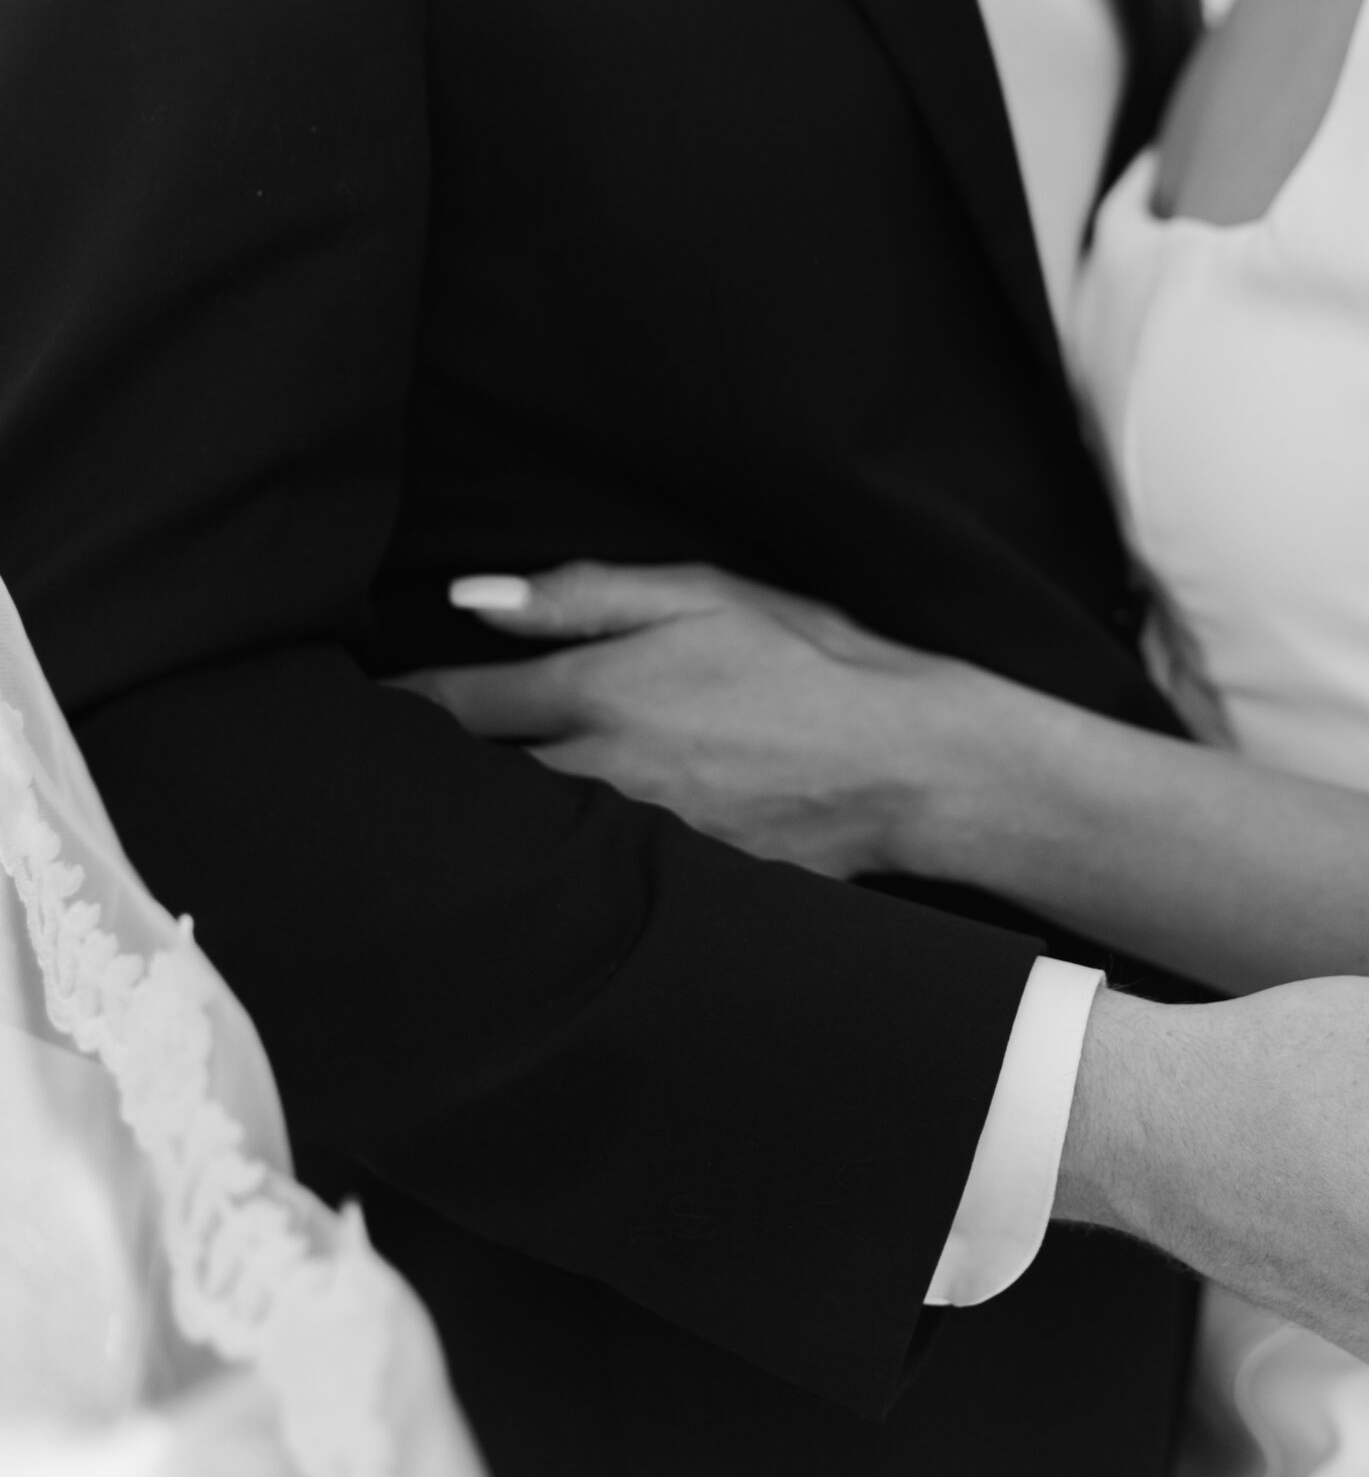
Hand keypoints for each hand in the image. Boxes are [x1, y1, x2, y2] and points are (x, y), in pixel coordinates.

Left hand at [394, 561, 975, 879]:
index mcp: (601, 688)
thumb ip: (580, 594)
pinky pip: (584, 880)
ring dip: (473, 833)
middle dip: (415, 786)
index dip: (395, 711)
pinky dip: (545, 874)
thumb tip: (469, 599)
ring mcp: (635, 837)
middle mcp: (603, 770)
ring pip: (519, 841)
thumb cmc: (809, 658)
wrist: (906, 761)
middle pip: (470, 789)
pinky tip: (523, 880)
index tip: (354, 715)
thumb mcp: (700, 593)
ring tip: (418, 838)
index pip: (458, 706)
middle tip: (356, 788)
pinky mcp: (673, 883)